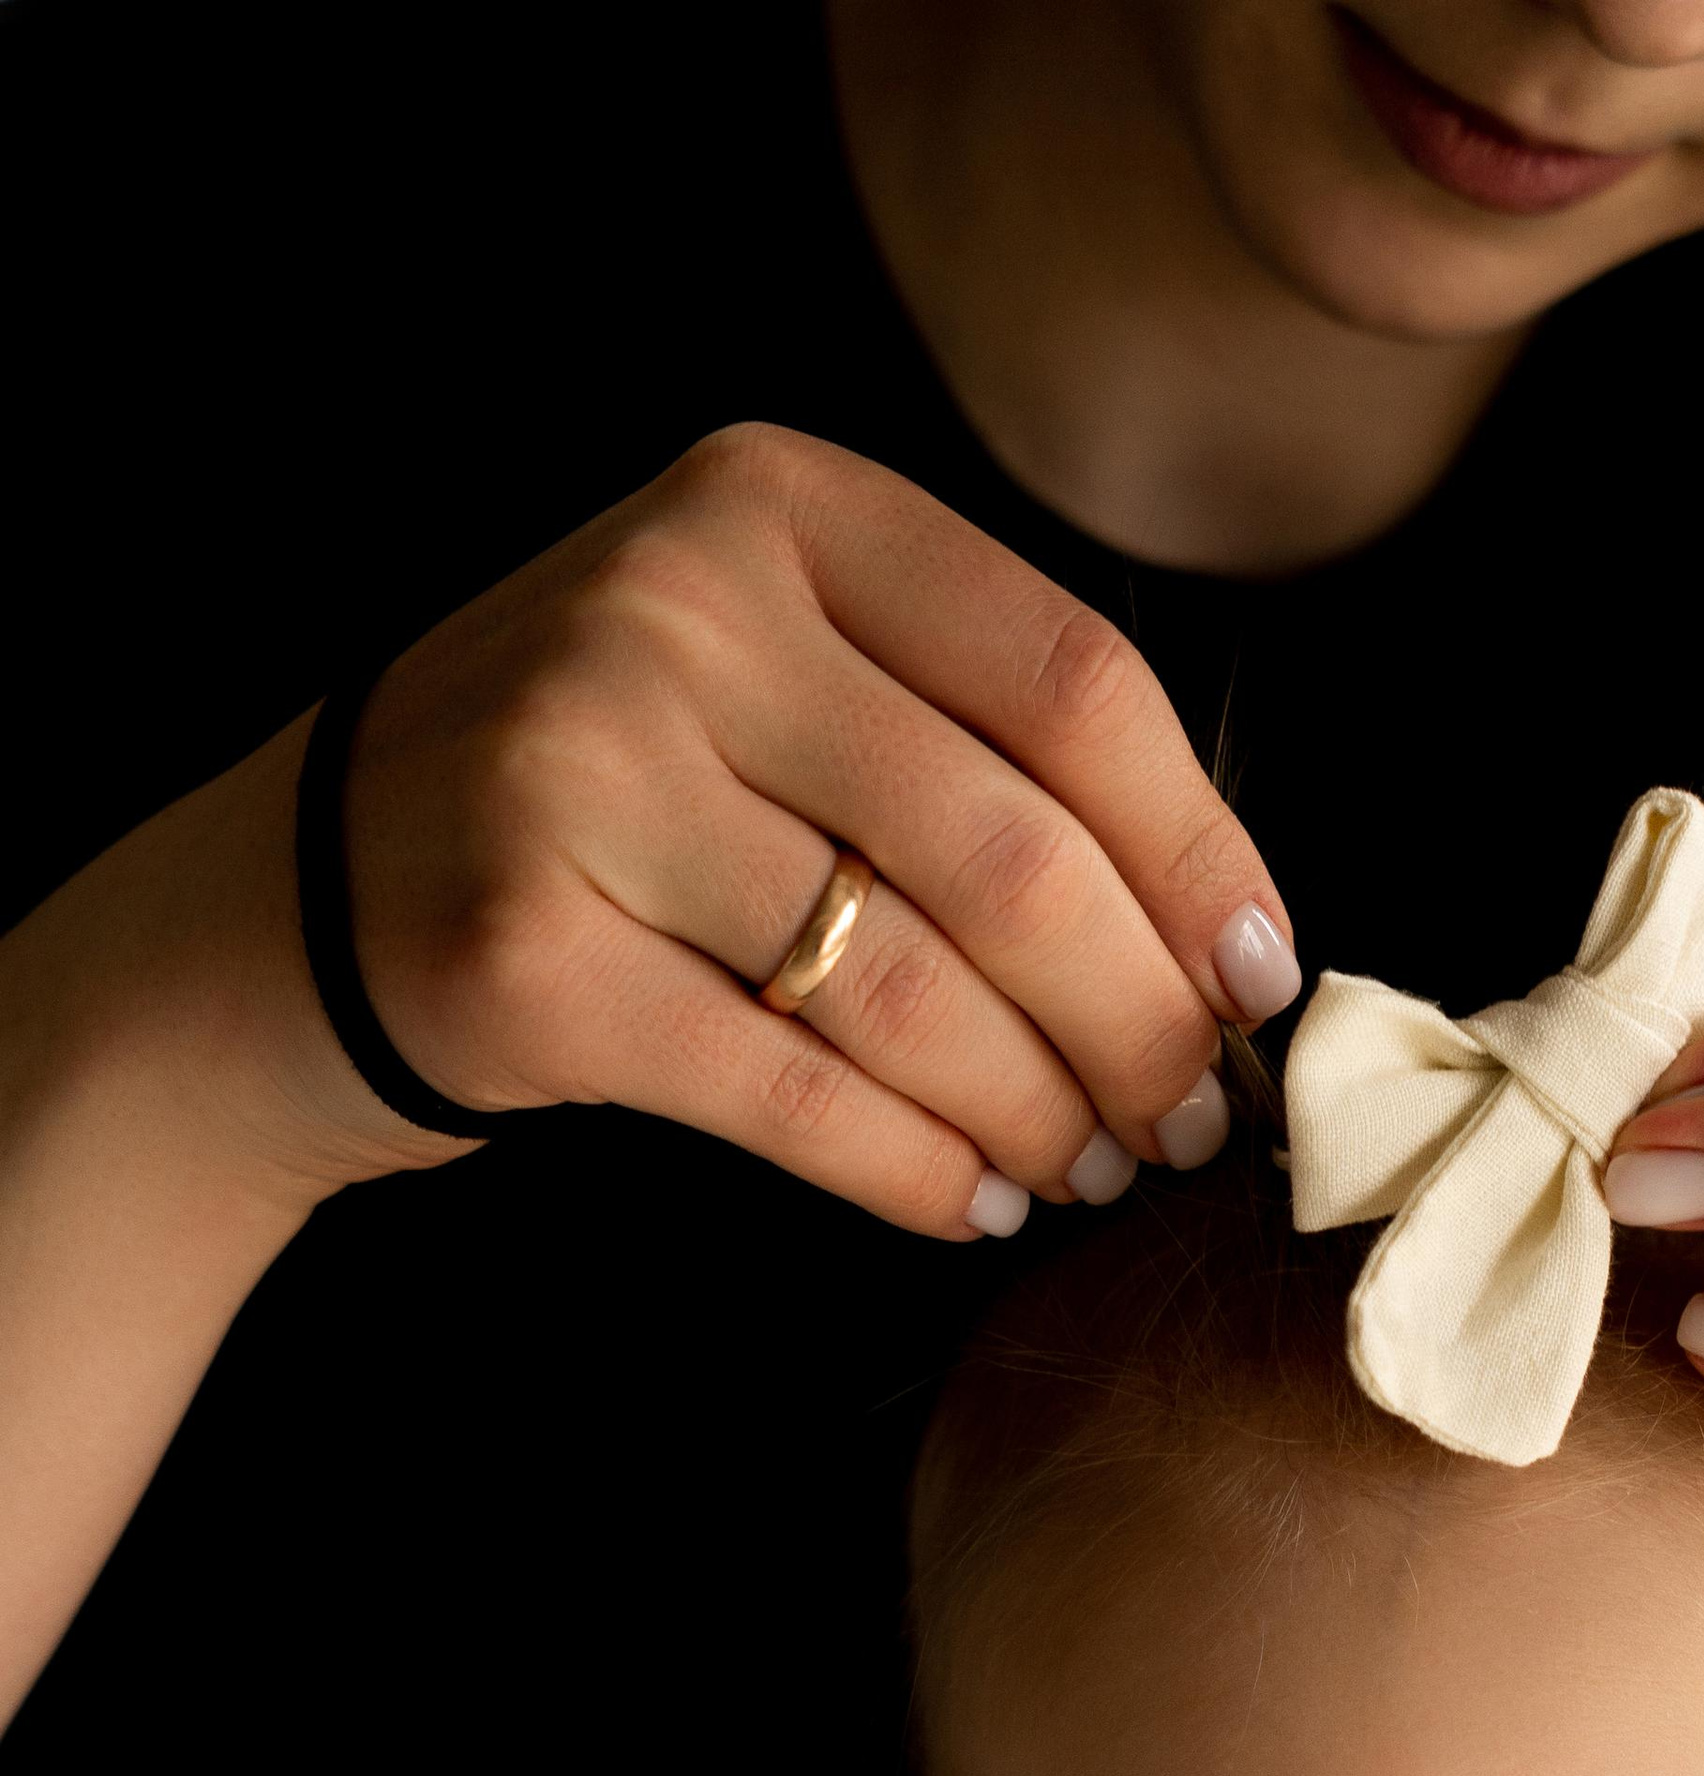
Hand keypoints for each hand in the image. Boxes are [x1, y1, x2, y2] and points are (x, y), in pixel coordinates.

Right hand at [316, 423, 1298, 1232]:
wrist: (302, 901)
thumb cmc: (607, 797)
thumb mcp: (767, 673)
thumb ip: (964, 734)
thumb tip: (1225, 930)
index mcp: (771, 503)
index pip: (1071, 680)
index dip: (1200, 851)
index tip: (1261, 980)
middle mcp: (669, 608)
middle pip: (1013, 853)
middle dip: (1139, 1021)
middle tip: (1189, 1119)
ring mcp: (576, 777)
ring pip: (913, 993)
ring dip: (1041, 1114)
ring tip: (1094, 1168)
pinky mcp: (521, 955)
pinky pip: (796, 1097)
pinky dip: (918, 1171)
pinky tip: (975, 1204)